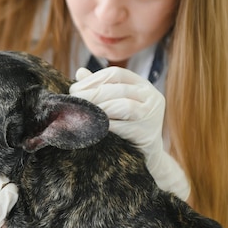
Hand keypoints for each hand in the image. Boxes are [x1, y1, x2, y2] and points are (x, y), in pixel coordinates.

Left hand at [70, 67, 189, 199]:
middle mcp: (151, 96)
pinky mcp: (148, 133)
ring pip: (123, 105)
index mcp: (142, 85)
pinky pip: (124, 127)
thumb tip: (80, 72)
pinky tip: (92, 127)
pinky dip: (106, 125)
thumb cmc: (127, 126)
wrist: (147, 155)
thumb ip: (100, 88)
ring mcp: (153, 115)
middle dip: (92, 94)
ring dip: (99, 108)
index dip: (93, 79)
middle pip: (118, 89)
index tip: (74, 89)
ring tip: (82, 113)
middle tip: (74, 102)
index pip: (116, 73)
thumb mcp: (116, 103)